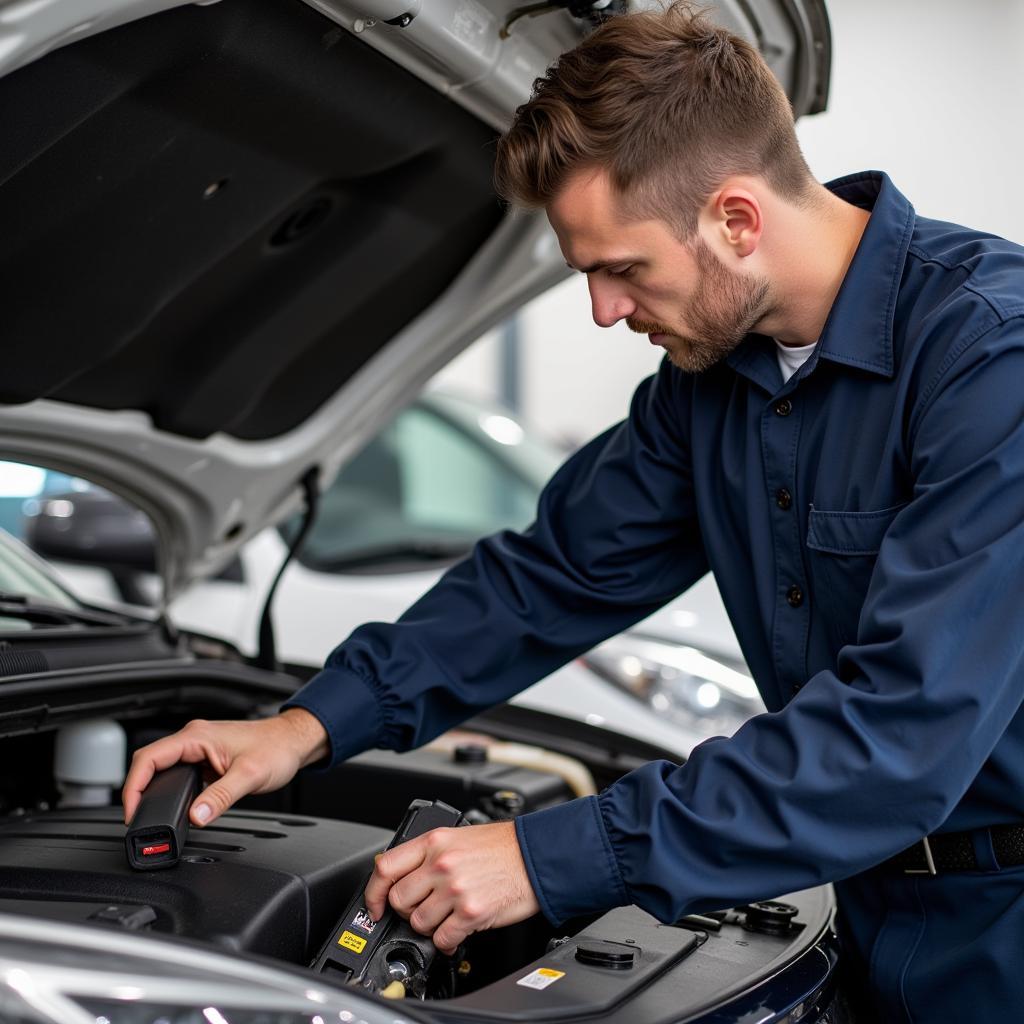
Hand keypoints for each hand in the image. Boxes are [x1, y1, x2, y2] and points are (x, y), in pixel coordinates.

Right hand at [121, 708, 328, 826]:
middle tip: (136, 819)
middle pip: (150, 763)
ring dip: (153, 790)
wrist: (294, 741)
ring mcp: (199, 749)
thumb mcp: (249, 775)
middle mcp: (194, 739)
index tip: (131, 810)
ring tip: (149, 815)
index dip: (133, 786)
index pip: (149, 758)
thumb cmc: (277, 748)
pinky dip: (169, 790)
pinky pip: (177, 774)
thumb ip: (221, 797)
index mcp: (197, 736)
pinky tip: (171, 806)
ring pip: (163, 769)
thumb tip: (196, 816)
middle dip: (138, 790)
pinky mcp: (206, 759)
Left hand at [364, 820, 540, 952]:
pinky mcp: (471, 913)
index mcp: (435, 841)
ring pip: (418, 923)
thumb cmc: (503, 847)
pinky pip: (442, 939)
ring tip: (446, 917)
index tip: (375, 906)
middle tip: (423, 909)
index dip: (373, 892)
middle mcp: (441, 864)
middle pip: (399, 900)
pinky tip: (457, 931)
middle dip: (408, 911)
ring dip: (430, 926)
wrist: (536, 856)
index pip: (385, 867)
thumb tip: (402, 875)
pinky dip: (447, 941)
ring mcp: (455, 889)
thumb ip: (429, 854)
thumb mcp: (459, 837)